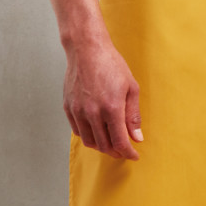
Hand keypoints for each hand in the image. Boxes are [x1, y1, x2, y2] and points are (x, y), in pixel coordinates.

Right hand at [63, 35, 142, 158]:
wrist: (87, 49)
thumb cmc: (111, 64)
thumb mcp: (131, 87)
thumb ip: (133, 115)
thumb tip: (137, 137)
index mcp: (111, 108)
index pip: (120, 142)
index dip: (128, 153)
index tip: (134, 155)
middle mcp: (93, 113)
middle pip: (104, 146)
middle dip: (116, 152)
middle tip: (124, 150)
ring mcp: (78, 111)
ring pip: (90, 141)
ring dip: (102, 146)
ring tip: (111, 142)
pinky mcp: (69, 108)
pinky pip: (78, 131)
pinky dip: (89, 136)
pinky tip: (97, 131)